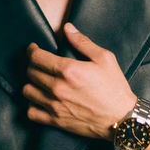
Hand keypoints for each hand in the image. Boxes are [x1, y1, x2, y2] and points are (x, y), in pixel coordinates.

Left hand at [22, 22, 136, 139]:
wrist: (122, 118)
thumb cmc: (115, 88)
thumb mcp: (104, 58)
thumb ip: (83, 42)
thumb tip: (67, 28)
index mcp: (68, 70)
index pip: (37, 57)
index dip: (32, 50)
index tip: (33, 49)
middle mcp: (58, 87)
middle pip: (31, 72)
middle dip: (34, 65)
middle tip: (41, 64)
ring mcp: (55, 105)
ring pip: (27, 91)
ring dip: (32, 84)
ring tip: (40, 81)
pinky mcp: (56, 121)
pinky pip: (31, 112)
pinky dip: (32, 105)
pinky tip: (40, 100)